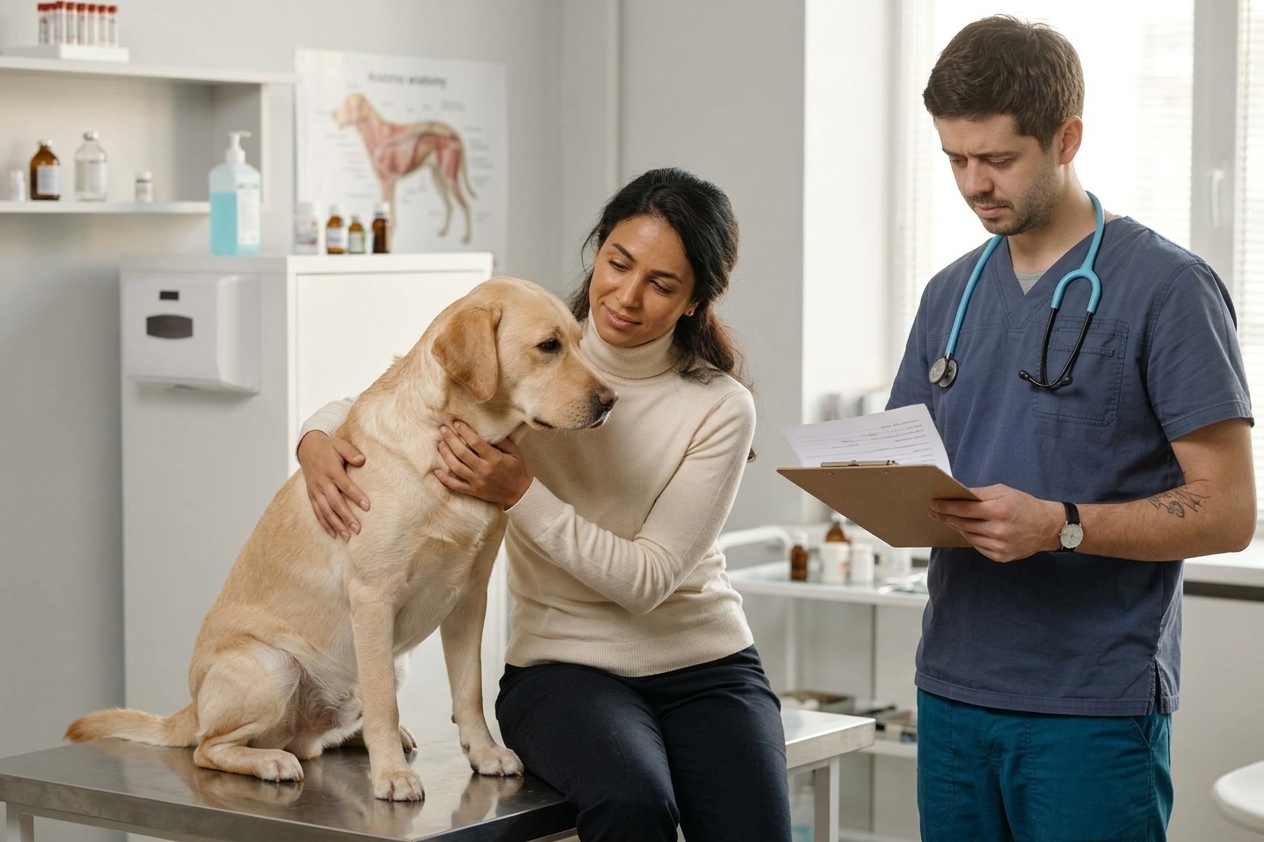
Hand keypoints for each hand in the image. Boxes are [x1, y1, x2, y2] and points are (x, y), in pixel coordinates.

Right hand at [296, 430, 369, 539]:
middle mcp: (322, 483)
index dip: (356, 496)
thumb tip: (362, 460)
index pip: (345, 485)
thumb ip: (351, 453)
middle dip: (346, 516)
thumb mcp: (340, 444)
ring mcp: (315, 490)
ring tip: (347, 536)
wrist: (307, 447)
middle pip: (335, 502)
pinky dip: (324, 524)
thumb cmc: (328, 447)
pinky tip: (333, 534)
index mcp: (331, 470)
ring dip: (336, 524)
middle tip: (358, 528)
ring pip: (325, 511)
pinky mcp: (311, 495)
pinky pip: (317, 512)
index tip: (367, 507)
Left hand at [435, 421, 531, 508]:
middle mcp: (484, 470)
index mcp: (494, 459)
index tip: (457, 423)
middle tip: (443, 429)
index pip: (475, 442)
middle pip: (462, 453)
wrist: (518, 493)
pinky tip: (436, 471)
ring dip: (446, 455)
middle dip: (450, 439)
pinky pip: (455, 485)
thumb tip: (487, 430)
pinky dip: (444, 479)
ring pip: (456, 467)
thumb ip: (502, 441)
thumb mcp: (515, 452)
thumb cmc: (517, 470)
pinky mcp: (473, 490)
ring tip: (440, 444)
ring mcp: (477, 481)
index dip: (464, 431)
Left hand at [929, 484, 1062, 561]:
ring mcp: (1000, 546)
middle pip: (963, 524)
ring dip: (957, 527)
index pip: (965, 509)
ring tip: (948, 519)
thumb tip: (957, 495)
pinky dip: (970, 537)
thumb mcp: (1003, 492)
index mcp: (1000, 510)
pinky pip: (977, 546)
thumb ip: (979, 493)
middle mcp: (999, 530)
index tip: (934, 504)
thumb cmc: (1024, 505)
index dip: (946, 506)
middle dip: (946, 517)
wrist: (1047, 527)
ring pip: (968, 536)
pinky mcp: (1000, 556)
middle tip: (934, 512)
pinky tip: (966, 530)